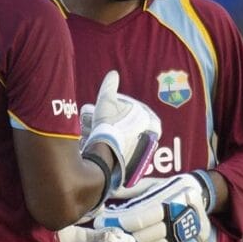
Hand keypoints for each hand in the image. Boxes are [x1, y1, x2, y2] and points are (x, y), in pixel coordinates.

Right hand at [81, 71, 161, 198]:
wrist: (104, 156)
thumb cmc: (110, 126)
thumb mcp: (107, 102)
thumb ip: (110, 87)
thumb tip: (113, 74)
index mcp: (152, 124)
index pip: (140, 110)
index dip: (122, 106)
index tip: (110, 106)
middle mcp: (150, 140)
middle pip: (129, 125)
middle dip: (111, 119)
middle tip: (96, 116)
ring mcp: (141, 155)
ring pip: (122, 139)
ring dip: (107, 131)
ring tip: (89, 127)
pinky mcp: (129, 167)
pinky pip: (118, 152)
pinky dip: (107, 145)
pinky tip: (92, 141)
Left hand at [94, 172, 213, 241]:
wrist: (201, 195)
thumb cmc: (172, 187)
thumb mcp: (155, 183)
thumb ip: (133, 189)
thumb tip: (108, 192)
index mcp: (179, 198)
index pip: (144, 217)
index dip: (122, 221)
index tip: (104, 221)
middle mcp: (187, 219)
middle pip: (147, 235)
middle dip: (124, 236)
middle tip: (106, 235)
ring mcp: (189, 236)